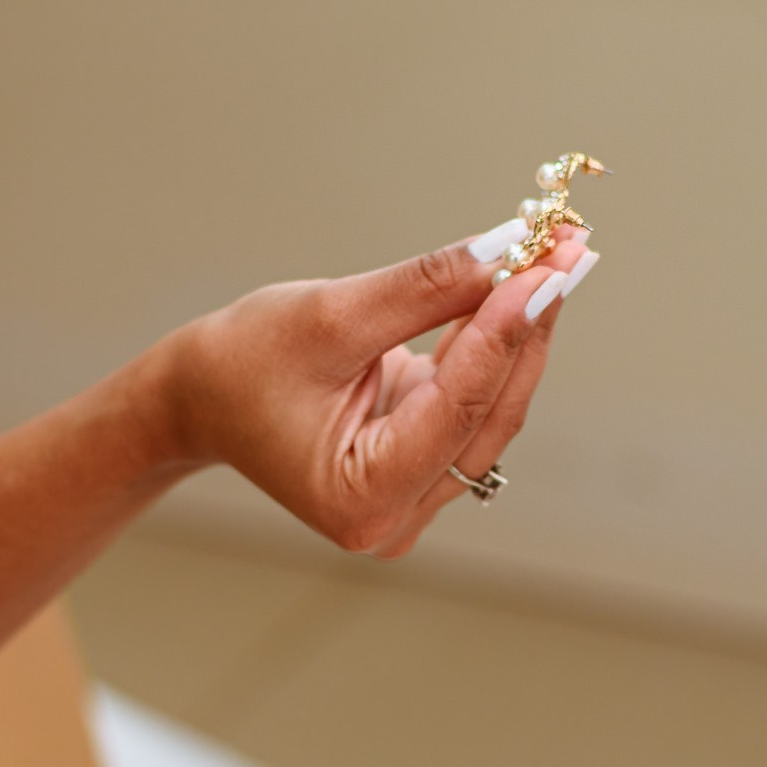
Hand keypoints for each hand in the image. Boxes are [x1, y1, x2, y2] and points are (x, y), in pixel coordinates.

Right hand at [164, 228, 596, 559]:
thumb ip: (425, 290)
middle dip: (527, 326)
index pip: (457, 405)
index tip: (546, 263)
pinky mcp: (421, 466)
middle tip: (569, 250)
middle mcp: (397, 516)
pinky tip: (525, 290)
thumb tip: (506, 251)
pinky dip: (495, 346)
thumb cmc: (240, 363)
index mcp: (363, 500)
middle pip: (489, 413)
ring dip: (522, 332)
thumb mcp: (329, 317)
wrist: (197, 396)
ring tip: (558, 258)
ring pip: (491, 408)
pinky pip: (475, 403)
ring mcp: (412, 497)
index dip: (506, 329)